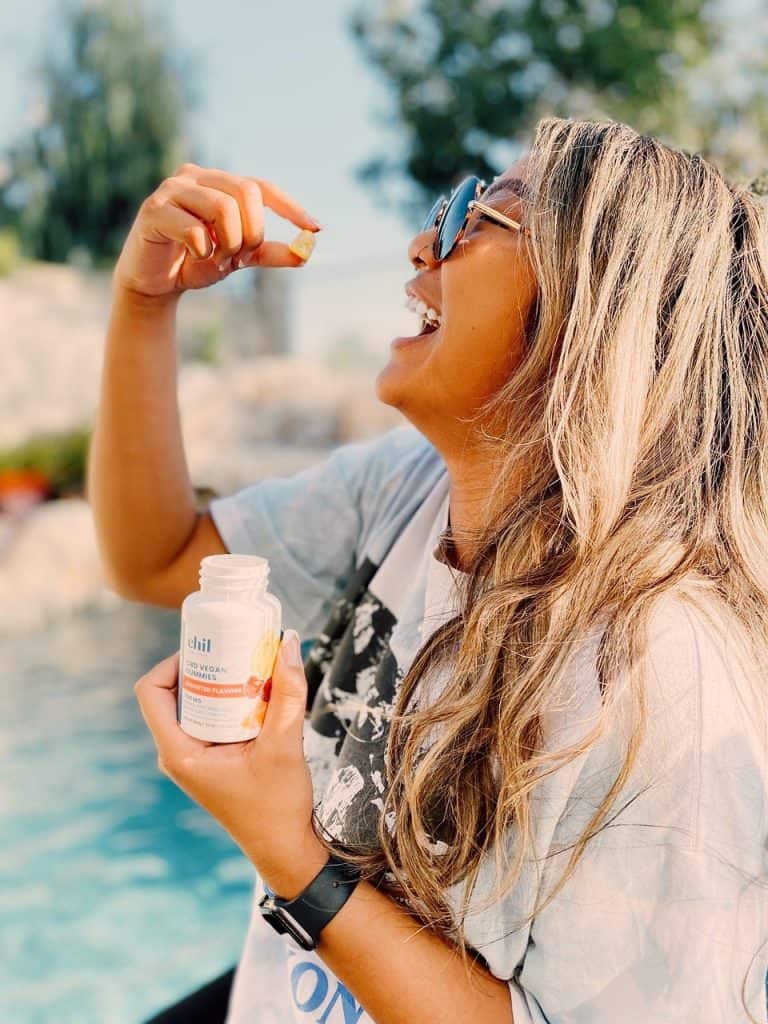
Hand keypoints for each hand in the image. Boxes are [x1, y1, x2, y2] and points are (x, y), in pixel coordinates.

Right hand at [113, 162, 321, 299]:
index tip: (315, 229)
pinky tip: (193, 256)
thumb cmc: (195, 262)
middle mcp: (196, 177)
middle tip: (239, 256)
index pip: (261, 186)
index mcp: (218, 183)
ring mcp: (172, 189)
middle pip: (245, 192)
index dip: (290, 207)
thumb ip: (268, 253)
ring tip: (215, 258)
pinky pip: (194, 229)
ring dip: (228, 243)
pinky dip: (203, 251)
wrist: (154, 283)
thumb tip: (306, 253)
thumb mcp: (237, 258)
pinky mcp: (153, 210)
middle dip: (252, 232)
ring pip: (222, 208)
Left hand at [134, 628, 327, 897]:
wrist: (286, 849)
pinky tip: (258, 690)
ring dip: (219, 682)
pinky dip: (230, 699)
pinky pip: (211, 718)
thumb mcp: (284, 745)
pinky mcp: (212, 759)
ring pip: (194, 704)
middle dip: (203, 666)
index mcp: (179, 752)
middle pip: (173, 692)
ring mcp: (194, 757)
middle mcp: (179, 752)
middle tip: (234, 647)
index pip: (150, 691)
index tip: (210, 648)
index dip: (173, 661)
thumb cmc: (278, 805)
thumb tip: (288, 641)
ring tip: (249, 662)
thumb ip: (288, 693)